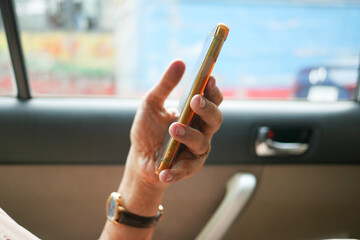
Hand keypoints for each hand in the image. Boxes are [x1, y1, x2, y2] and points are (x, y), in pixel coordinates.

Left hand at [100, 59, 223, 238]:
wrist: (140, 158)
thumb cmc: (148, 129)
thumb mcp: (151, 104)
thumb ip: (165, 85)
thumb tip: (179, 62)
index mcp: (195, 114)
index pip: (212, 100)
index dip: (213, 90)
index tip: (208, 79)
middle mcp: (201, 131)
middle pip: (215, 120)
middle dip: (207, 109)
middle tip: (195, 101)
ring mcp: (196, 150)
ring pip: (202, 142)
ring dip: (189, 135)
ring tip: (173, 129)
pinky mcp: (188, 168)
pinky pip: (186, 169)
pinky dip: (175, 171)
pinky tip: (163, 171)